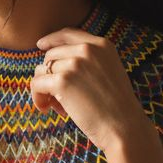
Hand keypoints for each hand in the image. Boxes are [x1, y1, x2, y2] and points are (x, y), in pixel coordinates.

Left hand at [31, 28, 146, 155]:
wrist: (125, 127)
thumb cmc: (117, 108)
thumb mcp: (109, 72)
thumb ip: (89, 62)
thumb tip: (52, 63)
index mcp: (101, 45)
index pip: (68, 34)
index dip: (52, 40)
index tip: (40, 46)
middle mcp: (87, 49)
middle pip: (51, 55)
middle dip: (50, 75)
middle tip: (59, 99)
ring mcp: (74, 64)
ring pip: (42, 71)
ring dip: (45, 90)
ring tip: (58, 107)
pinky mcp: (62, 81)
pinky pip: (37, 84)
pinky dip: (38, 98)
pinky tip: (47, 109)